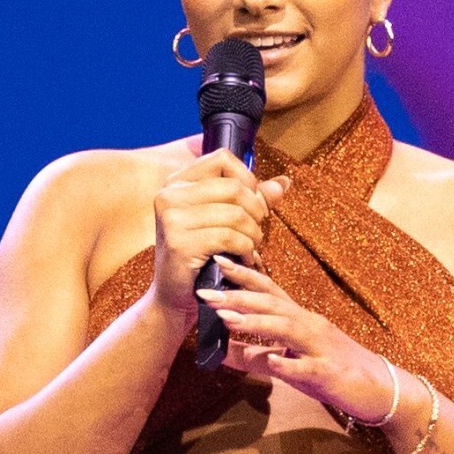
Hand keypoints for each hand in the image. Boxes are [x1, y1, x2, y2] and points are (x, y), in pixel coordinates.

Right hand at [149, 149, 291, 319]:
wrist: (176, 295)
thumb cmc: (201, 255)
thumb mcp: (223, 220)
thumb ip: (251, 199)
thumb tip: (284, 182)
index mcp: (176, 182)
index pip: (222, 158)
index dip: (247, 179)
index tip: (253, 204)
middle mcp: (169, 195)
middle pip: (233, 187)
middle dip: (256, 211)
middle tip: (256, 232)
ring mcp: (172, 219)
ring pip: (236, 214)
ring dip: (253, 235)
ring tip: (251, 248)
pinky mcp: (180, 243)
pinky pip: (230, 237)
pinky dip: (246, 250)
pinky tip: (244, 259)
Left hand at [197, 256, 392, 422]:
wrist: (382, 389)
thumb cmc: (332, 372)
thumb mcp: (289, 363)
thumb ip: (254, 357)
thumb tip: (217, 351)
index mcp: (301, 319)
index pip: (269, 290)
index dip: (243, 276)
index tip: (216, 263)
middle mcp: (311, 326)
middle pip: (273, 304)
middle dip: (238, 297)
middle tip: (205, 293)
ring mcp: (322, 348)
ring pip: (288, 329)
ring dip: (257, 322)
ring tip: (228, 319)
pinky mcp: (331, 373)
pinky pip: (309, 367)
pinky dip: (290, 363)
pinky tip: (272, 361)